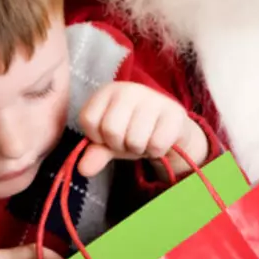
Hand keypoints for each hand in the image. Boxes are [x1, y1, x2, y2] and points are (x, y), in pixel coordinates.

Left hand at [76, 81, 208, 177]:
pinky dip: (156, 151)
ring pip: (134, 140)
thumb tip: (83, 169)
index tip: (108, 135)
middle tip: (128, 139)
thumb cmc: (132, 131)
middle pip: (111, 130)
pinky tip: (158, 140)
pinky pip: (156, 145)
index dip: (97, 136)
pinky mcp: (175, 113)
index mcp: (108, 90)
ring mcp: (154, 98)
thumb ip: (94, 152)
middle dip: (119, 144)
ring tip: (144, 139)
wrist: (169, 130)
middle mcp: (130, 89)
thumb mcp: (109, 141)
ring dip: (138, 149)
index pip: (88, 120)